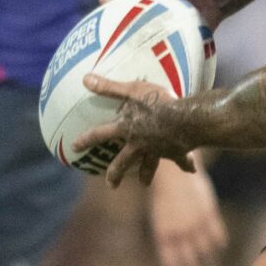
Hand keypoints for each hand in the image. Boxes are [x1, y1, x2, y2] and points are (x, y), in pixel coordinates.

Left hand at [73, 72, 202, 187]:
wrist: (186, 119)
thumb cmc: (158, 102)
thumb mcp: (133, 89)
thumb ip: (109, 87)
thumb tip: (85, 79)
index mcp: (126, 130)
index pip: (100, 134)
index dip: (86, 140)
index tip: (74, 148)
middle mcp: (139, 144)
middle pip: (123, 162)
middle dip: (115, 174)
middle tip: (110, 185)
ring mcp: (157, 150)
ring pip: (149, 165)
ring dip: (146, 174)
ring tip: (144, 183)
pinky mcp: (176, 152)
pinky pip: (181, 159)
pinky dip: (186, 164)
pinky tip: (190, 169)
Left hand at [148, 162, 226, 265]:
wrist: (174, 173)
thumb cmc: (164, 195)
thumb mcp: (159, 218)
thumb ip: (167, 236)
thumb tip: (176, 255)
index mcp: (163, 234)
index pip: (171, 262)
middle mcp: (179, 232)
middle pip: (190, 260)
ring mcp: (195, 224)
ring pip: (206, 251)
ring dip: (210, 263)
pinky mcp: (209, 214)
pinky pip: (217, 236)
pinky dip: (219, 244)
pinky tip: (220, 248)